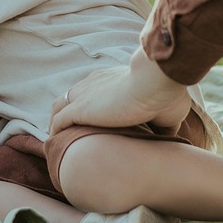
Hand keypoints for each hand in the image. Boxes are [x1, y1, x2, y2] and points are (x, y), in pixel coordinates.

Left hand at [50, 49, 190, 134]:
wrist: (155, 82)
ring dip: (56, 122)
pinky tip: (55, 143)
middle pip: (71, 95)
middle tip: (69, 132)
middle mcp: (94, 83)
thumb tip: (166, 139)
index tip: (92, 119)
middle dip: (68, 112)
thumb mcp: (167, 111)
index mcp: (112, 79)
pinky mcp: (80, 108)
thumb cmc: (165, 94)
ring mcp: (85, 95)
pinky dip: (55, 131)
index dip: (90, 104)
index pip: (93, 90)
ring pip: (59, 106)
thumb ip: (161, 126)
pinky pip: (58, 120)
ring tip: (58, 140)